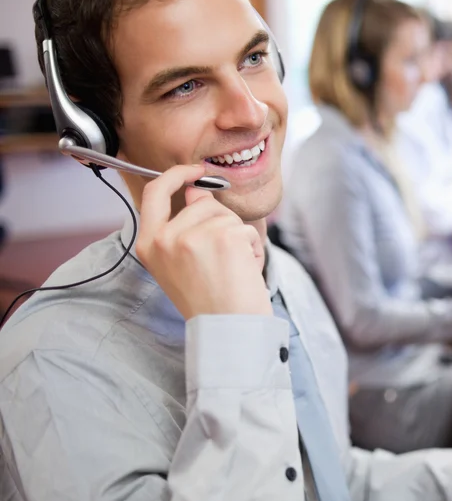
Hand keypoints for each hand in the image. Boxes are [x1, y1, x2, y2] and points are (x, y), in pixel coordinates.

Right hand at [134, 165, 270, 319]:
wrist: (227, 329)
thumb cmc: (209, 302)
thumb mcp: (181, 264)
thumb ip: (184, 227)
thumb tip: (198, 191)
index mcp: (148, 244)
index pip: (154, 193)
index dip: (175, 175)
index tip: (195, 170)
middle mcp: (165, 238)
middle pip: (202, 204)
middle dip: (222, 223)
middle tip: (225, 257)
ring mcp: (192, 235)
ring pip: (226, 215)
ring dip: (238, 238)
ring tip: (232, 269)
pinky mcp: (222, 236)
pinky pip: (246, 229)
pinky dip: (253, 248)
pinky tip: (245, 271)